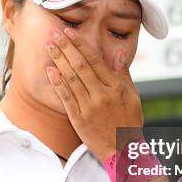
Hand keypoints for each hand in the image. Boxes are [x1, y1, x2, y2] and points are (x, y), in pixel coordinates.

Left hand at [44, 27, 143, 161]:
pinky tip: (50, 70)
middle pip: (80, 65)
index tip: (69, 32)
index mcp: (115, 87)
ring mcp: (89, 107)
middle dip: (65, 47)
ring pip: (71, 78)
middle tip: (53, 32)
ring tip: (48, 46)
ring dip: (58, 60)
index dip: (80, 44)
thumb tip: (119, 53)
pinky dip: (57, 83)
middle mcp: (102, 95)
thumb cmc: (129, 122)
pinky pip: (66, 97)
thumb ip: (124, 74)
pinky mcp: (78, 119)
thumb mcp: (133, 96)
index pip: (95, 60)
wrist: (122, 150)